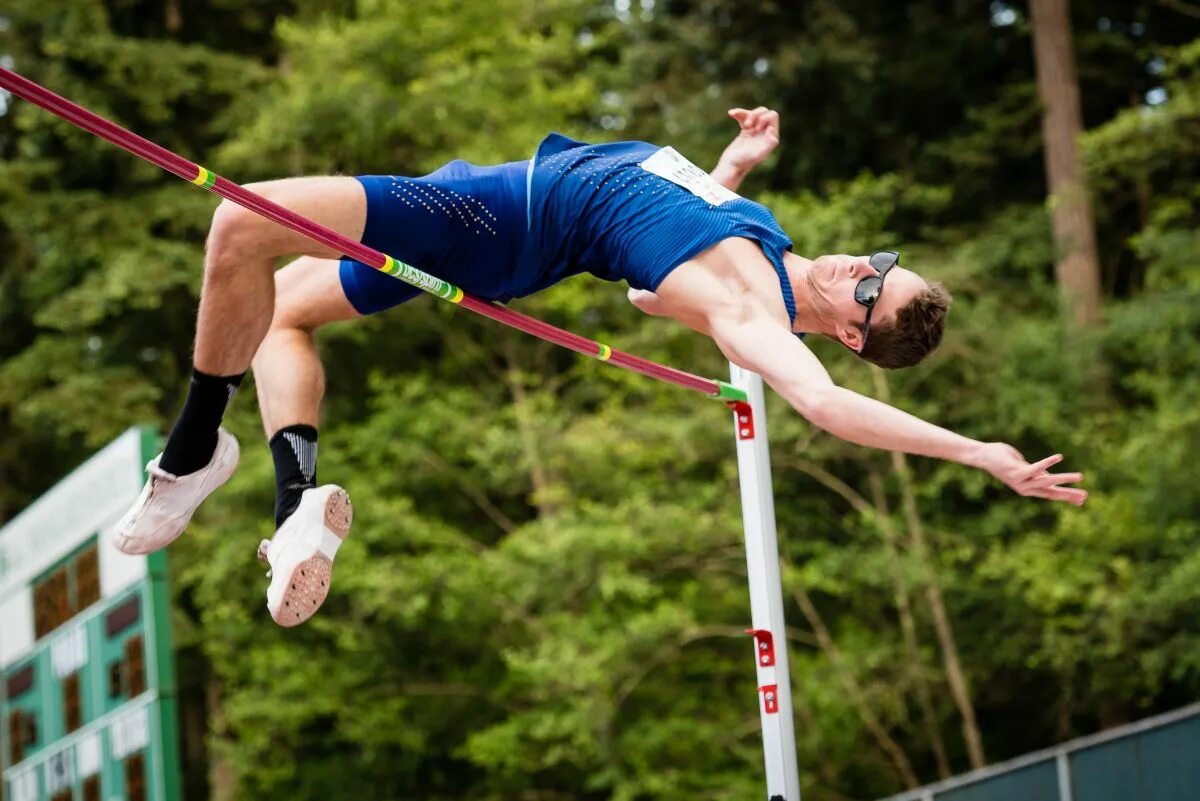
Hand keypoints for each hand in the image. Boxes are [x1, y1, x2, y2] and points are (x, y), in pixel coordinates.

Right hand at [718, 106, 780, 171]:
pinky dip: (738, 113)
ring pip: (755, 113)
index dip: (764, 118)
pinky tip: (731, 114)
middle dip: (756, 114)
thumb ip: (769, 144)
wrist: (731, 166)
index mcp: (771, 137)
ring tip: (742, 125)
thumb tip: (771, 129)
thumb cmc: (744, 162)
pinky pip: (744, 116)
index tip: (756, 129)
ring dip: (747, 114)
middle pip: (765, 112)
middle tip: (748, 126)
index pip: (773, 116)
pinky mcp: (746, 130)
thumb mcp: (757, 155)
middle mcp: (765, 133)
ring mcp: (755, 131)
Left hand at [973, 443, 1087, 505]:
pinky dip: (1047, 462)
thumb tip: (1051, 478)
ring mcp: (1021, 481)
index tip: (1083, 501)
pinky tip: (1060, 457)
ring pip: (1046, 481)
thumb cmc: (1005, 461)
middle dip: (1069, 494)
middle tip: (1086, 495)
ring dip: (1064, 478)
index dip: (1067, 497)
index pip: (1051, 495)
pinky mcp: (1016, 471)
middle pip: (1051, 493)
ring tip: (1080, 476)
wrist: (984, 457)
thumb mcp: (1025, 469)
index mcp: (1029, 488)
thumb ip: (1038, 475)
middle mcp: (1026, 488)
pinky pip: (1034, 468)